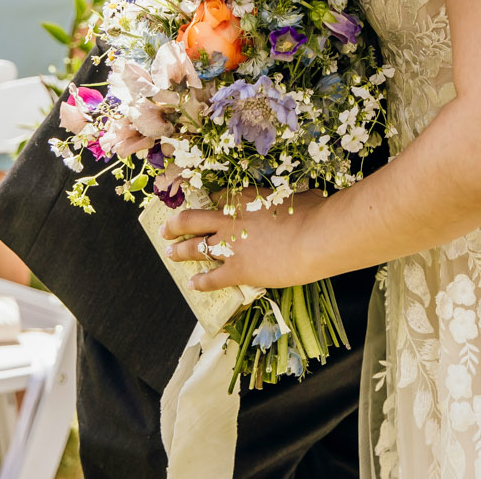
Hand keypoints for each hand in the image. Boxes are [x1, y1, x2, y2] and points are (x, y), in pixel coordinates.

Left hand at [163, 191, 327, 291]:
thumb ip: (297, 199)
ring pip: (195, 247)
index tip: (206, 207)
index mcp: (244, 199)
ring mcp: (230, 246)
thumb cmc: (314, 214)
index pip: (217, 199)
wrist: (313, 239)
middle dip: (176, 224)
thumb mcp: (302, 198)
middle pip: (192, 220)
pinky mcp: (236, 270)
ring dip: (179, 250)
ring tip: (169, 253)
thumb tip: (313, 196)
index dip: (209, 204)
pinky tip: (192, 283)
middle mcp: (230, 221)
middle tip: (166, 228)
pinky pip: (211, 278)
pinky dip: (200, 281)